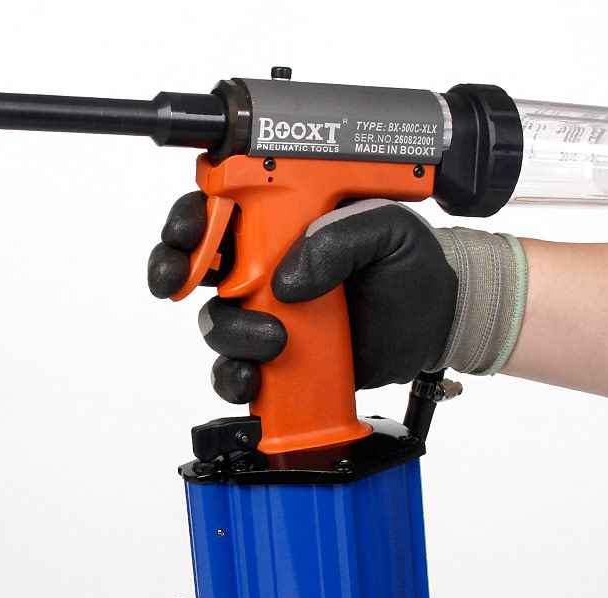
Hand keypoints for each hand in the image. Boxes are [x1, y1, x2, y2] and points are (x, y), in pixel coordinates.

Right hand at [148, 195, 460, 402]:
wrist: (432, 325)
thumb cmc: (408, 269)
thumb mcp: (387, 231)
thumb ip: (342, 236)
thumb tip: (289, 280)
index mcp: (284, 223)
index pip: (220, 210)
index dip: (191, 219)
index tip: (190, 233)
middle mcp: (264, 268)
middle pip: (195, 265)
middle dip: (176, 268)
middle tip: (183, 278)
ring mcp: (266, 316)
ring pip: (213, 322)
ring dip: (227, 332)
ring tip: (273, 338)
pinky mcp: (275, 360)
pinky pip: (235, 370)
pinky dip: (234, 377)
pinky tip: (254, 377)